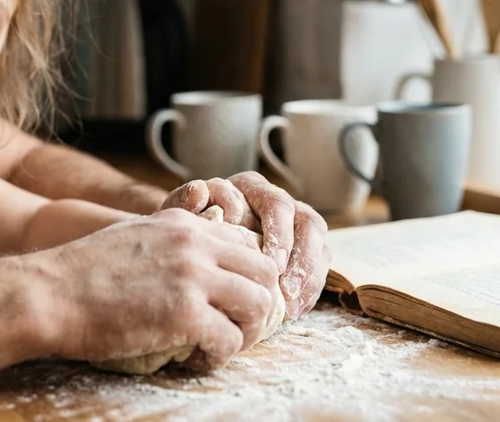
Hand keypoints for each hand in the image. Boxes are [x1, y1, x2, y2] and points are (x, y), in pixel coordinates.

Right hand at [35, 209, 279, 369]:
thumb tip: (197, 266)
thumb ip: (171, 243)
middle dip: (257, 304)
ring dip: (245, 332)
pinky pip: (230, 340)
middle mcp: (195, 243)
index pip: (248, 242)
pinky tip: (195, 360)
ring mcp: (192, 276)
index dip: (248, 275)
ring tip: (218, 345)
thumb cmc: (83, 273)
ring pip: (259, 305)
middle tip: (234, 327)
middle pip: (265, 271)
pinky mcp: (185, 313)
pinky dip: (219, 357)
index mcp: (184, 223)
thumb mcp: (136, 237)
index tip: (232, 301)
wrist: (48, 293)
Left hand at [160, 173, 330, 319]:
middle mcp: (275, 200)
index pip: (275, 203)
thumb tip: (200, 190)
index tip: (269, 263)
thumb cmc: (187, 237)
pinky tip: (294, 311)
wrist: (193, 258)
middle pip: (304, 219)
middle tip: (283, 286)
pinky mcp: (304, 250)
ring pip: (317, 240)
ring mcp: (294, 224)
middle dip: (298, 256)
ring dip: (308, 273)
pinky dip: (310, 289)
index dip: (277, 233)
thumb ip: (184, 204)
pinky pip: (319, 265)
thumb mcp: (180, 220)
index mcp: (249, 187)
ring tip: (290, 305)